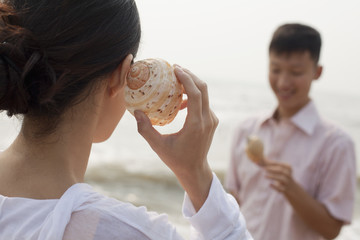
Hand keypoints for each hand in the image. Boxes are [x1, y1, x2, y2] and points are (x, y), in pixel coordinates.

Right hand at [134, 65, 217, 210]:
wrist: (195, 170)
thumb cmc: (176, 159)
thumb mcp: (158, 146)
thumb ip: (146, 129)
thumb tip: (136, 112)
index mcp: (196, 124)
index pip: (196, 93)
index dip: (186, 78)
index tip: (175, 69)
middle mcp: (207, 120)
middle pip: (203, 89)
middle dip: (190, 75)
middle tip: (175, 69)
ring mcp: (212, 120)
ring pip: (205, 94)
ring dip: (192, 84)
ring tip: (176, 80)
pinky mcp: (212, 121)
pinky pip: (204, 103)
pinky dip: (194, 95)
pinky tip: (181, 99)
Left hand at [265, 160, 294, 193]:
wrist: (292, 188)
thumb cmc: (283, 176)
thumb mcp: (280, 169)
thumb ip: (271, 165)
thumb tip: (259, 160)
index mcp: (288, 168)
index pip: (280, 164)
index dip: (271, 163)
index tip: (263, 162)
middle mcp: (289, 175)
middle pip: (281, 171)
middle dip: (272, 169)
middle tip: (264, 168)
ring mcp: (288, 183)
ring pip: (281, 179)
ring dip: (273, 176)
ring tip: (265, 176)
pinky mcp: (285, 190)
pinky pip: (281, 189)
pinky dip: (275, 187)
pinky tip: (270, 184)